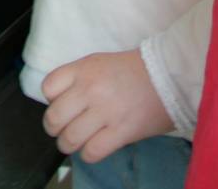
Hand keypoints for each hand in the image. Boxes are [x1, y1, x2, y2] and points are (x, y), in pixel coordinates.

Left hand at [39, 49, 173, 162]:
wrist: (169, 76)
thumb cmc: (134, 70)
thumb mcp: (99, 63)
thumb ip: (78, 79)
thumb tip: (62, 102)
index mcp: (84, 69)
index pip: (48, 88)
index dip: (51, 100)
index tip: (61, 104)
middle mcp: (90, 89)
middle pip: (55, 117)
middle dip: (55, 128)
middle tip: (63, 129)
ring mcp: (105, 112)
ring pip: (70, 138)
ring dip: (68, 144)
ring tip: (75, 142)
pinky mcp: (121, 132)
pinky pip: (92, 151)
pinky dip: (87, 154)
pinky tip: (92, 148)